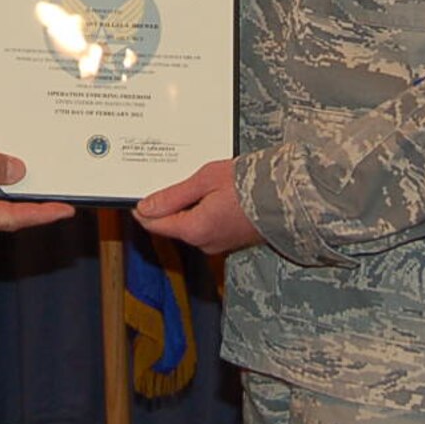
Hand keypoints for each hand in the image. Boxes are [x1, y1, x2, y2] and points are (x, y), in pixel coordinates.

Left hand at [133, 158, 261, 254]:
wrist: (286, 196)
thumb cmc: (249, 184)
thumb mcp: (204, 180)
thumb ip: (173, 196)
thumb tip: (145, 207)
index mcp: (194, 229)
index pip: (155, 224)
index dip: (143, 208)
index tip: (138, 194)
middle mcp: (204, 243)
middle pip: (172, 225)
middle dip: (167, 206)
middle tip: (171, 180)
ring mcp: (218, 244)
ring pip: (189, 226)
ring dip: (187, 208)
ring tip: (196, 184)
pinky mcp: (229, 240)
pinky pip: (206, 227)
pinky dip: (202, 212)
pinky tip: (211, 195)